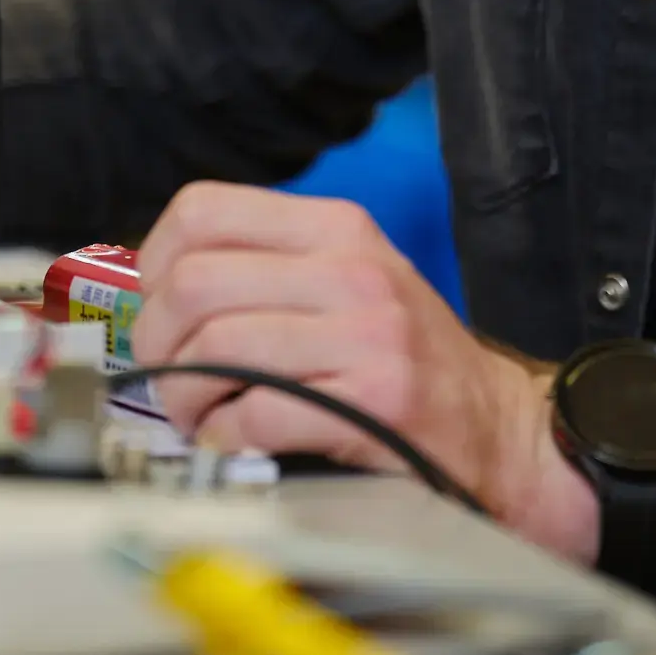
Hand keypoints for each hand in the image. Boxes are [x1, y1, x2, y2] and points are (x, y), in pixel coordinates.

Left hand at [129, 182, 590, 555]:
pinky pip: (255, 410)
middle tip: (169, 380)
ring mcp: (366, 334)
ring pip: (215, 348)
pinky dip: (226, 435)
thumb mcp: (348, 282)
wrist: (500, 430)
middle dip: (159, 342)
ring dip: (186, 398)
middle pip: (194, 284)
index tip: (157, 309)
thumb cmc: (407, 361)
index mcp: (336, 228)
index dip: (155, 264)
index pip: (202, 211)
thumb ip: (268, 270)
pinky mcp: (374, 399)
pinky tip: (237, 442)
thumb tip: (158, 288)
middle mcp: (350, 269)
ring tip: (200, 419)